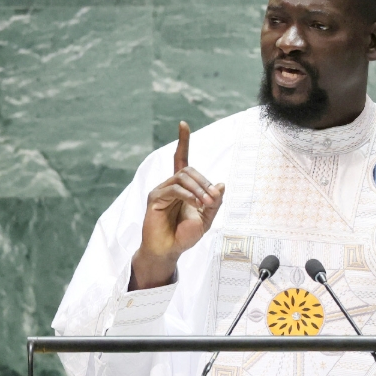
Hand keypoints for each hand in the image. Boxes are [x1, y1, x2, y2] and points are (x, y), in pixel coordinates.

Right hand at [130, 122, 224, 289]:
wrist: (169, 251)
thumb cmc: (184, 236)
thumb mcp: (206, 219)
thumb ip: (214, 202)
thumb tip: (220, 184)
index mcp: (182, 188)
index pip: (181, 159)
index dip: (183, 142)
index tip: (183, 124)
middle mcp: (170, 185)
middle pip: (188, 169)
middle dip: (204, 183)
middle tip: (212, 200)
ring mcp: (161, 191)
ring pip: (182, 177)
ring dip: (198, 189)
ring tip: (205, 204)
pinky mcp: (155, 198)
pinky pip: (174, 188)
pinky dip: (188, 195)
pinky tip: (196, 205)